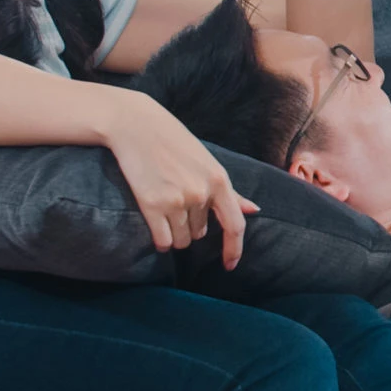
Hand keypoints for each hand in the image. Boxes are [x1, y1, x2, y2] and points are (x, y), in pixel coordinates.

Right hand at [103, 93, 257, 268]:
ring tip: (164, 209)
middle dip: (190, 226)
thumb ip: (230, 191)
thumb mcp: (208, 162)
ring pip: (182, 240)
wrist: (136, 125)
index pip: (235, 225)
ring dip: (174, 234)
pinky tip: (155, 225)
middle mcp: (201, 193)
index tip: (230, 265)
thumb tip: (254, 210)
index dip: (235, 249)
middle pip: (201, 234)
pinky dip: (161, 240)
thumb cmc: (174, 143)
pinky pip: (163, 241)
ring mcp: (177, 200)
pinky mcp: (152, 204)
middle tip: (176, 202)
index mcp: (219, 180)